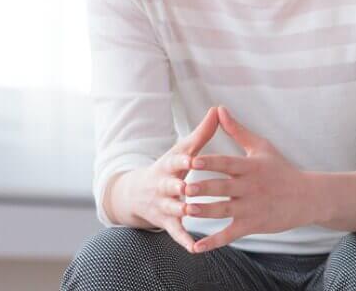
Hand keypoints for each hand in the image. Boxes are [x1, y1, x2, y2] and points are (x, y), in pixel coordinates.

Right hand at [110, 107, 219, 251]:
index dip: (183, 160)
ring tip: (191, 212)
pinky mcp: (166, 222)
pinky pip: (176, 232)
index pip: (175, 161)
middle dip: (178, 186)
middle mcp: (163, 186)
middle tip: (188, 188)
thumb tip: (218, 108)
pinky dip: (184, 240)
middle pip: (170, 186)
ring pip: (172, 208)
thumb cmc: (170, 167)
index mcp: (169, 166)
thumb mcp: (182, 149)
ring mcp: (163, 205)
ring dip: (181, 210)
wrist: (137, 193)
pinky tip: (195, 248)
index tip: (192, 158)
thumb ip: (202, 133)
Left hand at [186, 106, 308, 252]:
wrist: (307, 197)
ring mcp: (251, 207)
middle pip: (223, 187)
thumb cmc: (282, 170)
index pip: (227, 163)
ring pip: (224, 210)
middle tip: (183, 188)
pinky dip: (213, 241)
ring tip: (186, 211)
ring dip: (205, 211)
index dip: (210, 162)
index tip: (192, 161)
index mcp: (251, 167)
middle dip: (203, 188)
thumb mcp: (262, 147)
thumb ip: (237, 130)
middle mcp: (250, 187)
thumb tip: (219, 110)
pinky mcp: (253, 225)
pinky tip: (196, 247)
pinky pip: (230, 234)